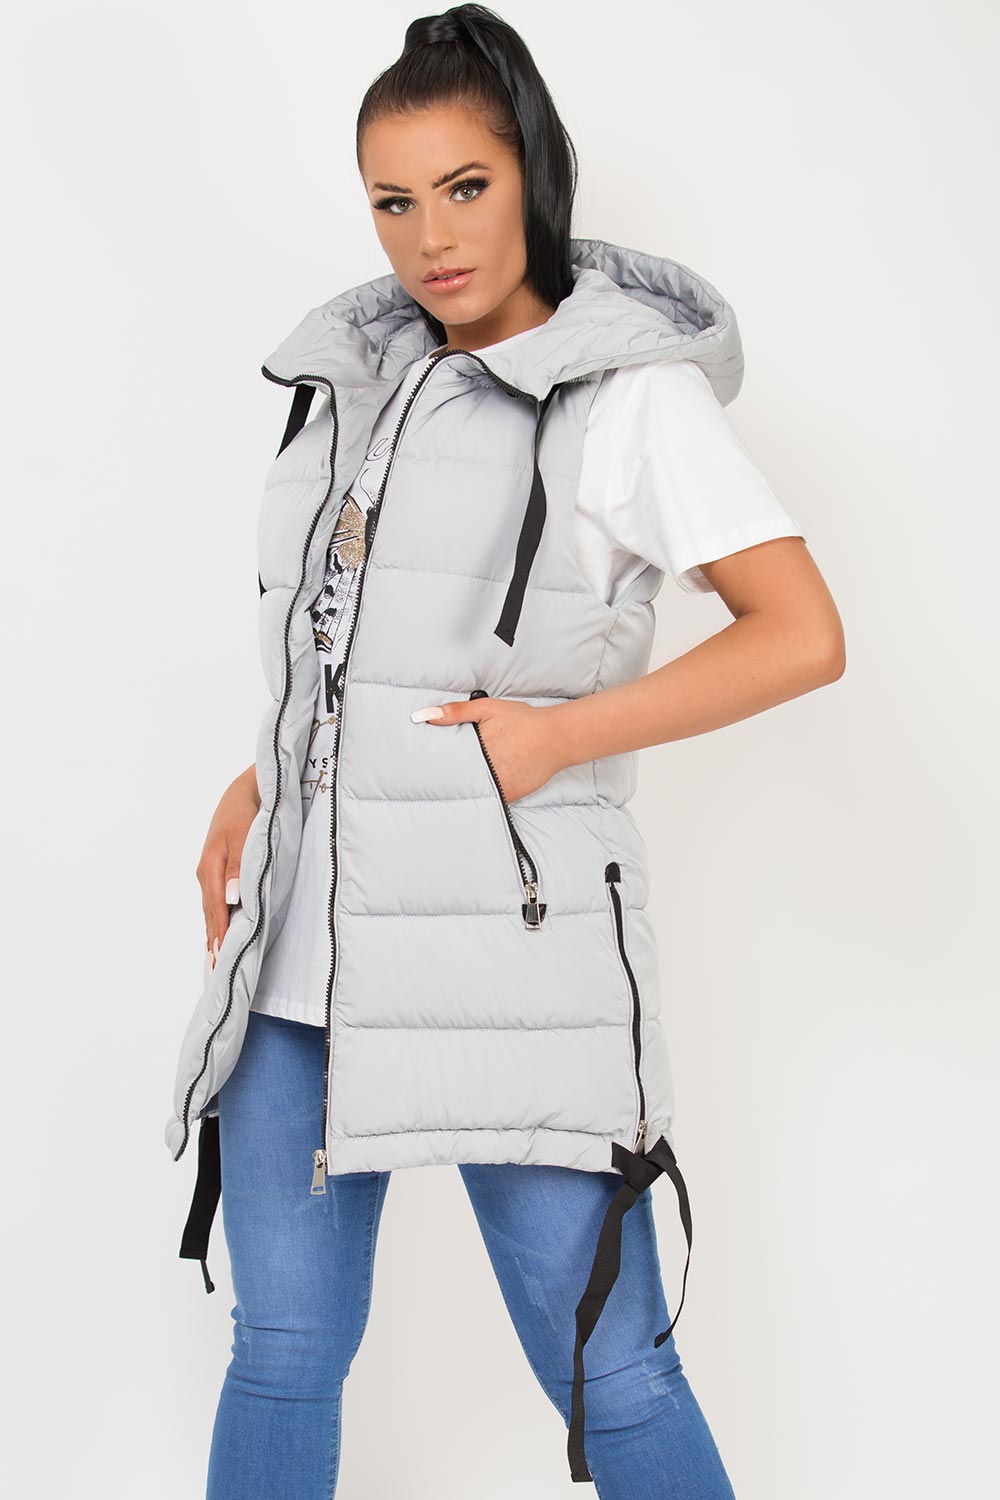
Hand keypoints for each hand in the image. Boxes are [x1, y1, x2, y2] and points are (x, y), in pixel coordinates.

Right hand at [195, 762, 260, 969]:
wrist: (245, 792)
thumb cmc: (247, 813)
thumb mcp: (244, 836)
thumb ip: (238, 867)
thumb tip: (231, 898)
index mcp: (211, 868)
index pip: (217, 909)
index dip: (220, 934)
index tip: (221, 958)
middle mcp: (207, 874)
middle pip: (210, 914)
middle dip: (213, 941)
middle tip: (217, 970)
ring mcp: (210, 872)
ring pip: (211, 909)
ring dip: (212, 932)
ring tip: (215, 958)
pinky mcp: (216, 870)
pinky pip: (214, 901)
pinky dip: (215, 919)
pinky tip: (217, 930)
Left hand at [411, 696, 563, 802]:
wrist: (556, 738)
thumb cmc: (523, 721)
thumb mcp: (488, 708)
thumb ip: (456, 711)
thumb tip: (423, 716)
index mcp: (477, 748)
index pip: (446, 761)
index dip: (434, 764)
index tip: (421, 766)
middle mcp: (487, 769)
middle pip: (457, 777)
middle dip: (445, 776)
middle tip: (427, 778)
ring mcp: (499, 784)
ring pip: (472, 790)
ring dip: (463, 788)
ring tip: (445, 788)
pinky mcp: (510, 795)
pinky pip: (490, 797)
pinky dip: (482, 794)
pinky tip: (473, 792)